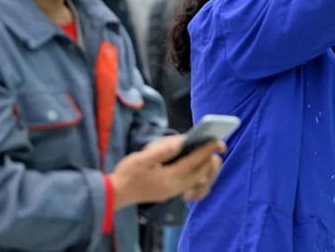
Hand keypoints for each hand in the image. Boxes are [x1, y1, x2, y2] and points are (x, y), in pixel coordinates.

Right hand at [110, 136, 224, 209]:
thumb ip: (161, 151)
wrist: (116, 193)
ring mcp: (174, 192)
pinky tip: (200, 169)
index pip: (193, 162)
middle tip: (218, 145)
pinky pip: (193, 187)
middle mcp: (175, 187)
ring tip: (212, 155)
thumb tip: (180, 142)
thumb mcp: (141, 158)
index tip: (217, 140)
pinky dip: (200, 178)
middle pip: (201, 173)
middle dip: (210, 158)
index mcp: (169, 177)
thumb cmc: (127, 173)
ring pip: (199, 181)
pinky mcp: (171, 193)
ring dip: (208, 168)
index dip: (206, 150)